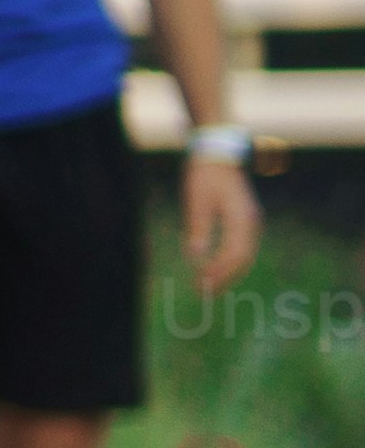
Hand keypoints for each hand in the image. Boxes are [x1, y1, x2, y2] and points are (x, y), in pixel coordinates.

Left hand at [189, 151, 264, 291]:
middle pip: (242, 258)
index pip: (234, 254)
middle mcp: (251, 222)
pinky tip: (215, 270)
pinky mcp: (244, 220)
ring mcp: (250, 221)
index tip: (202, 284)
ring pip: (244, 255)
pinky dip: (230, 261)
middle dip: (224, 277)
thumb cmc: (204, 176)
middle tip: (203, 293)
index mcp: (241, 218)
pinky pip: (241, 247)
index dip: (219, 272)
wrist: (217, 154)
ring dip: (228, 272)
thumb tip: (196, 256)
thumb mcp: (196, 201)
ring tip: (208, 287)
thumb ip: (198, 227)